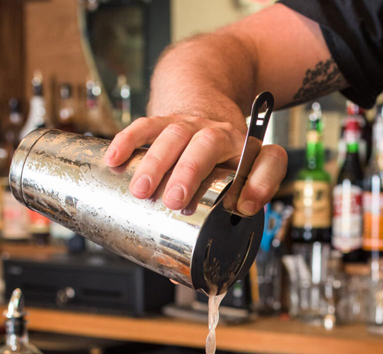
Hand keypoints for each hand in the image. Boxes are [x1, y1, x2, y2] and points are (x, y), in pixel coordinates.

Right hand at [104, 115, 287, 214]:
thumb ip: (247, 197)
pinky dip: (128, 141)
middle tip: (173, 201)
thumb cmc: (223, 155)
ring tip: (140, 191)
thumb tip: (233, 218)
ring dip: (155, 163)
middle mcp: (219, 134)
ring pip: (173, 136)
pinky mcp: (163, 123)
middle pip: (207, 145)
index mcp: (246, 150)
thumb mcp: (245, 174)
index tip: (246, 206)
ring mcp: (189, 126)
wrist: (204, 106)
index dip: (261, 182)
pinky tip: (114, 159)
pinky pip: (145, 127)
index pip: (267, 160)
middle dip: (189, 172)